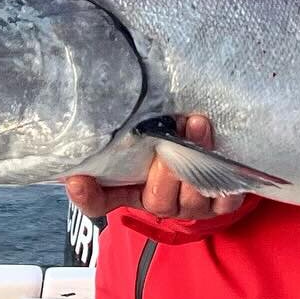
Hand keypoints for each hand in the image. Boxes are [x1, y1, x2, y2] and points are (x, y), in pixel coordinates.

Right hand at [62, 114, 244, 220]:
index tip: (76, 179)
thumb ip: (129, 122)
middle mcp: (159, 201)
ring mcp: (190, 206)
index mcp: (131, 188)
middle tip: (168, 140)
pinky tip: (221, 155)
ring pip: (191, 198)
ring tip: (197, 125)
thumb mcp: (146, 130)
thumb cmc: (171, 136)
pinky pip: (223, 201)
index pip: (100, 201)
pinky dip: (223, 178)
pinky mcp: (220, 204)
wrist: (213, 153)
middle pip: (156, 200)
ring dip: (196, 161)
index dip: (87, 195)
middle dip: (165, 171)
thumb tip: (108, 92)